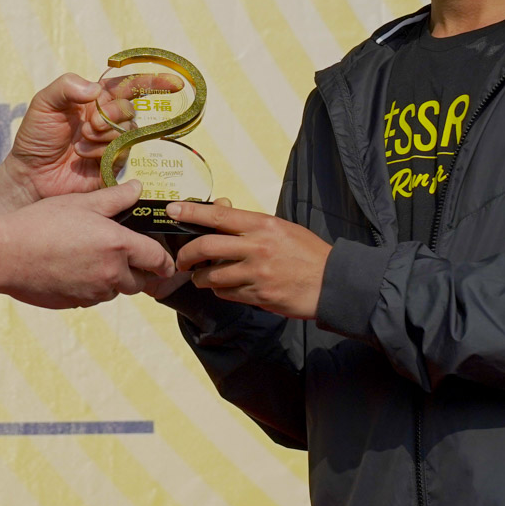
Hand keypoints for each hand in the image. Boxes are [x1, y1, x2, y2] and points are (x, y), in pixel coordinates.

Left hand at [0, 71, 183, 201]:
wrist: (30, 174)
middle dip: (112, 114)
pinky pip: (122, 153)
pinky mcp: (113, 165)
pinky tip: (83, 155)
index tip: (174, 83)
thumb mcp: (44, 103)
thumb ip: (67, 86)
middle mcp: (108, 120)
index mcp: (95, 100)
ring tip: (79, 143)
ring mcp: (112, 143)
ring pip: (128, 131)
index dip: (152, 82)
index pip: (129, 86)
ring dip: (103, 135)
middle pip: (129, 109)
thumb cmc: (36, 136)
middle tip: (89, 124)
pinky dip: (102, 151)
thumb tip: (96, 89)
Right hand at [0, 182, 175, 308]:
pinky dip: (90, 287)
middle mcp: (110, 273)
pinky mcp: (75, 303)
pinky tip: (71, 269)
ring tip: (90, 258)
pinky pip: (92, 297)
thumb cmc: (42, 223)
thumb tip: (138, 188)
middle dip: (137, 272)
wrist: (6, 254)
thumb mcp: (80, 203)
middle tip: (122, 255)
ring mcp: (92, 292)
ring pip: (114, 291)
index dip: (166, 263)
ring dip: (112, 280)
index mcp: (118, 246)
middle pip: (139, 282)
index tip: (166, 264)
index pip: (158, 260)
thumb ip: (115, 198)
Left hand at [171, 201, 330, 319]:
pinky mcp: (259, 295)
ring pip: (211, 275)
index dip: (191, 212)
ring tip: (201, 276)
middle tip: (181, 260)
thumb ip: (250, 224)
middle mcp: (257, 246)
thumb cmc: (307, 253)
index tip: (172, 210)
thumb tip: (221, 211)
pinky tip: (226, 287)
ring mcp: (257, 272)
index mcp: (262, 224)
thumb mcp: (281, 229)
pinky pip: (226, 293)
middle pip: (206, 246)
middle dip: (186, 254)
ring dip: (200, 277)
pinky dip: (220, 290)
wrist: (332, 282)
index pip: (219, 214)